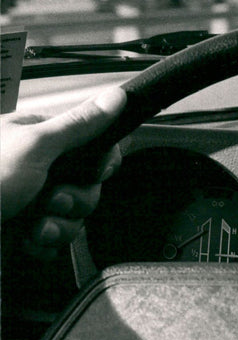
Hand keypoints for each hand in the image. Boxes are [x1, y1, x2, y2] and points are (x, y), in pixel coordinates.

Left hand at [1, 88, 126, 258]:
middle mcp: (34, 168)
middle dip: (75, 198)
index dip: (101, 161)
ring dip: (58, 224)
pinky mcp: (20, 232)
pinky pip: (54, 241)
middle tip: (50, 197)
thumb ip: (79, 123)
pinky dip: (42, 243)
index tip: (95, 170)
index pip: (92, 144)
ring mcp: (27, 201)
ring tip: (31, 223)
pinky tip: (24, 239)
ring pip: (73, 215)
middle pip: (88, 183)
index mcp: (36, 138)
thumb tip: (114, 96)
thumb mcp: (34, 146)